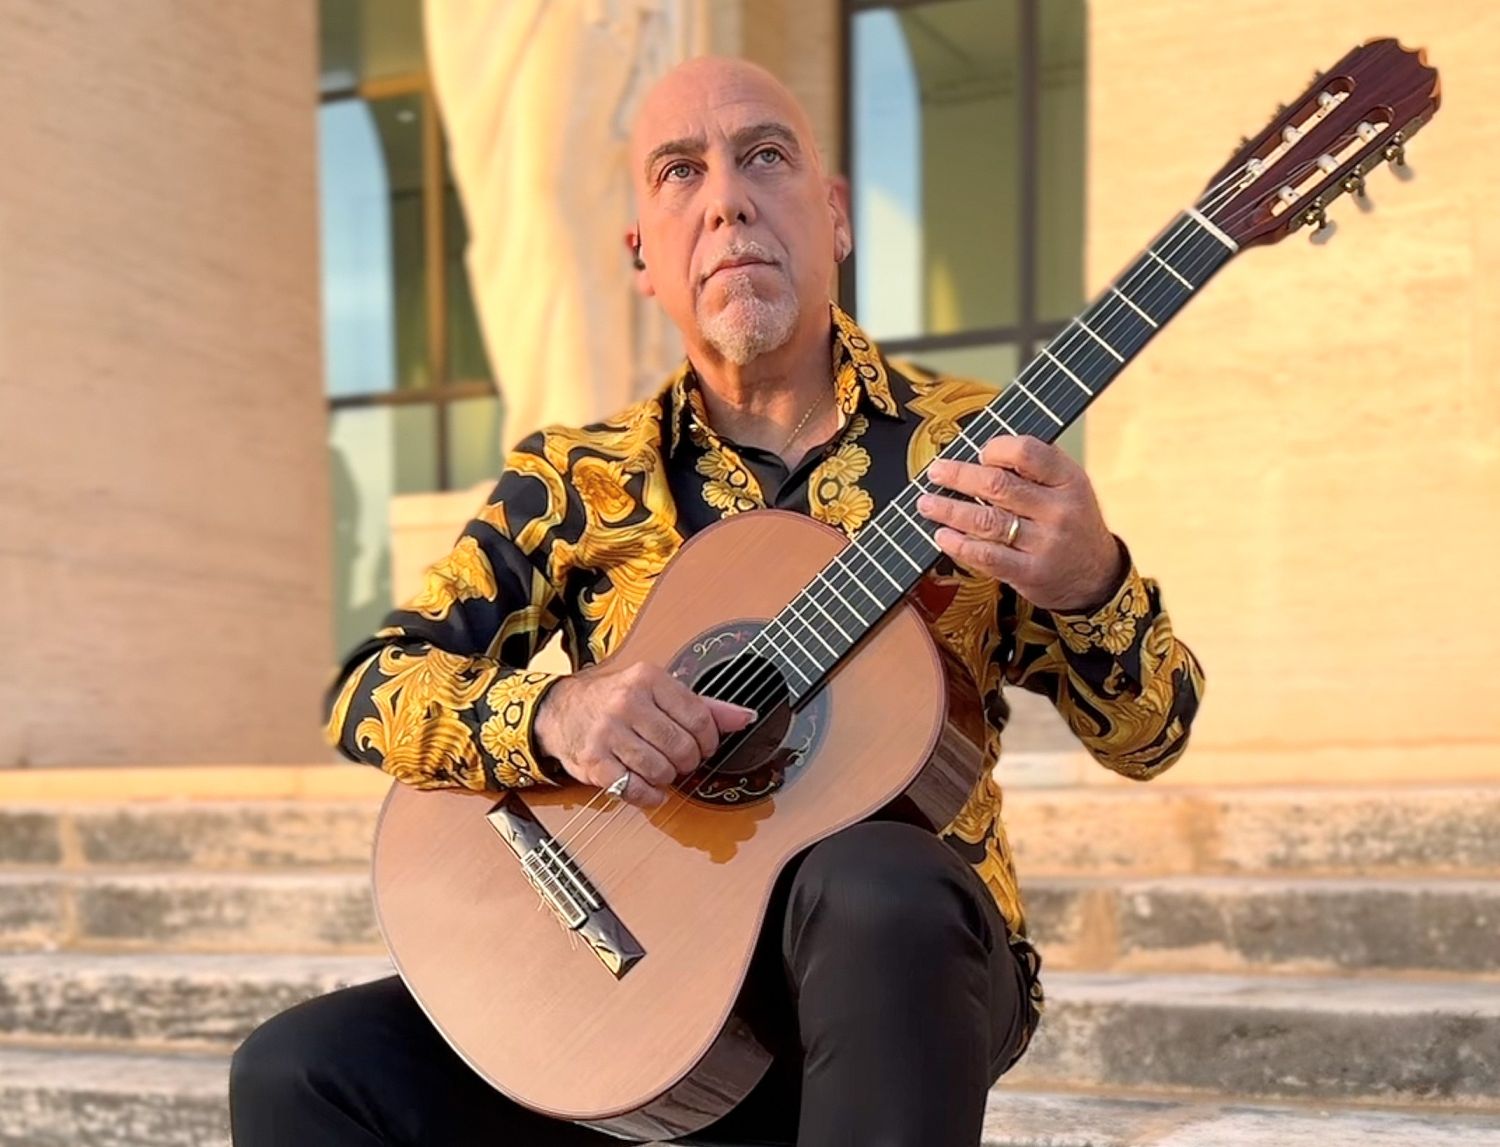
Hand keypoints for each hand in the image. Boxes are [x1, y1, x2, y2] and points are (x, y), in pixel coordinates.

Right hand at [533, 661, 756, 808]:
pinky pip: (635, 790)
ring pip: (661, 770)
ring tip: (659, 768)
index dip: (709, 741)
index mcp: (648, 679)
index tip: (703, 746)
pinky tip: (647, 786)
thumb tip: (746, 717)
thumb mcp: (659, 691)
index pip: (699, 719)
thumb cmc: (618, 701)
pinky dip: (648, 795)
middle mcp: (626, 702)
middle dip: (688, 762)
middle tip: (680, 759)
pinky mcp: (594, 762)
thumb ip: (704, 705)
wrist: (562, 711)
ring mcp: (608, 733)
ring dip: (667, 777)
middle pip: (682, 748)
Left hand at [917, 435, 1124, 611]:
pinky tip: (942, 535)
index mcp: (1068, 479)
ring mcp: (1044, 543)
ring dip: (949, 510)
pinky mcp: (1030, 573)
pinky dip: (959, 545)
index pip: (1027, 452)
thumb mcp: (1069, 486)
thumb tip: (981, 450)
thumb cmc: (1072, 522)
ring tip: (926, 503)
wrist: (1096, 576)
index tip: (977, 452)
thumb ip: (1035, 468)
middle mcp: (1058, 510)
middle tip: (936, 472)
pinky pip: (987, 556)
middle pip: (998, 485)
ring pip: (986, 521)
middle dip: (959, 476)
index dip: (995, 448)